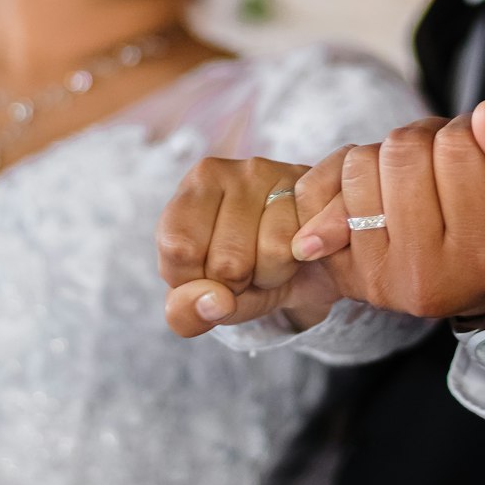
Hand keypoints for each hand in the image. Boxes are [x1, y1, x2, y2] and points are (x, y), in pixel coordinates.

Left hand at [157, 156, 337, 337]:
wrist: (299, 262)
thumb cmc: (240, 273)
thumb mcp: (204, 302)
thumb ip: (187, 312)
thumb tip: (215, 303)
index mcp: (184, 196)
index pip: (178, 250)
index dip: (198, 282)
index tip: (207, 273)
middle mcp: (221, 171)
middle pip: (226, 261)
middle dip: (239, 284)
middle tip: (246, 267)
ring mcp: (266, 172)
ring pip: (270, 252)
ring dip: (273, 275)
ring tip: (270, 256)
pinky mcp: (306, 183)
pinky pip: (301, 245)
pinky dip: (298, 263)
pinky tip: (295, 245)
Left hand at [289, 101, 484, 321]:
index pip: (458, 146)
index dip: (475, 133)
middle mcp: (426, 279)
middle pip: (403, 151)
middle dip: (430, 141)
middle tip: (456, 171)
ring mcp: (380, 281)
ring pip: (360, 164)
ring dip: (390, 157)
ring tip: (425, 184)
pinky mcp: (347, 274)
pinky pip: (321, 192)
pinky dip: (344, 175)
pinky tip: (380, 191)